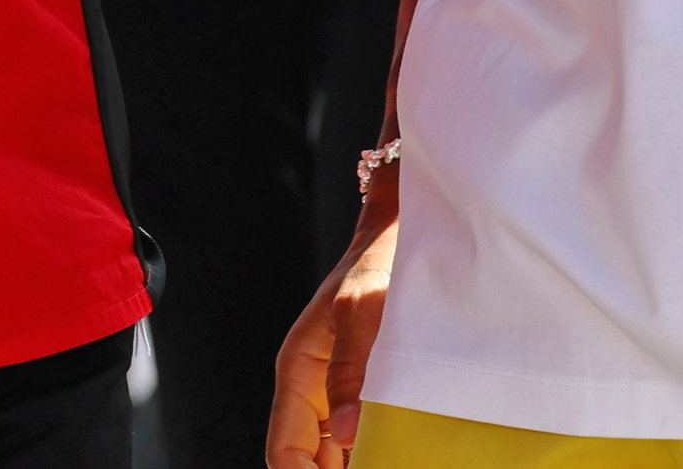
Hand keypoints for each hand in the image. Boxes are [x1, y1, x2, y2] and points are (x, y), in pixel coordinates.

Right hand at [267, 200, 397, 468]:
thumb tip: (345, 432)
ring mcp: (335, 392)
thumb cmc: (375, 263)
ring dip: (354, 467)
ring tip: (387, 460)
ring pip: (333, 456)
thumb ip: (349, 370)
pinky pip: (357, 439)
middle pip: (307, 461)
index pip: (285, 451)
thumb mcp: (360, 310)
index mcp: (297, 371)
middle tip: (377, 468)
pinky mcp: (362, 390)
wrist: (398, 237)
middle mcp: (311, 389)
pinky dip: (370, 455)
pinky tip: (396, 455)